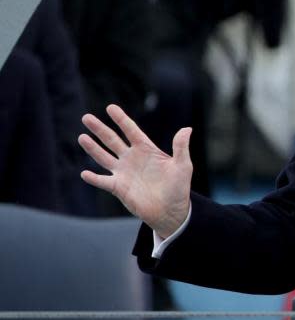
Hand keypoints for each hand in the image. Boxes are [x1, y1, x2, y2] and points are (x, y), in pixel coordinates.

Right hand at [79, 105, 192, 238]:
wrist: (171, 211)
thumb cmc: (179, 188)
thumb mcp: (183, 166)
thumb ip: (181, 147)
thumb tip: (187, 128)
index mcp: (146, 150)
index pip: (131, 131)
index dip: (121, 119)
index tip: (110, 107)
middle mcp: (132, 158)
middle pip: (112, 140)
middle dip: (99, 129)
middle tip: (86, 117)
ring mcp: (123, 172)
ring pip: (103, 157)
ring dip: (92, 148)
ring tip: (82, 137)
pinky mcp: (118, 188)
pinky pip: (103, 181)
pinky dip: (94, 178)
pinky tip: (84, 173)